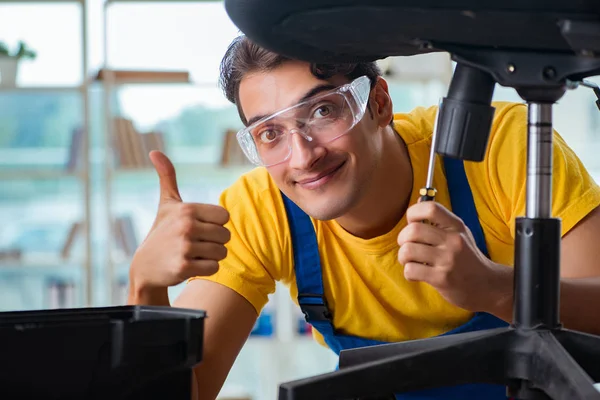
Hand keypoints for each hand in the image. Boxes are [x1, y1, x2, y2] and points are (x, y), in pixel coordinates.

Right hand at [129, 151, 230, 289]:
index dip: (216, 225)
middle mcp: (187, 226)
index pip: (225, 217)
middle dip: (215, 242)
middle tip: (196, 244)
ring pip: (222, 253)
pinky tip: (190, 266)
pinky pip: (214, 268)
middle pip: (226, 236)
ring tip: (193, 254)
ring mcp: (185, 247)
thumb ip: (167, 177)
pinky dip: (205, 269)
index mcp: (187, 209)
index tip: (200, 227)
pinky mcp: (184, 267)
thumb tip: (154, 152)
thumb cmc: (162, 232)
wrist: (145, 267)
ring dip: (211, 257)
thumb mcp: (167, 204)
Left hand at [396, 201, 509, 311]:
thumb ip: (439, 221)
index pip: (431, 208)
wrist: (487, 286)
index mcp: (456, 226)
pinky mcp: (441, 278)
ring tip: (411, 261)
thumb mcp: (459, 234)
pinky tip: (417, 274)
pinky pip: (411, 270)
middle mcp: (453, 240)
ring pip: (408, 250)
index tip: (412, 223)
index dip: (413, 213)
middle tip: (407, 246)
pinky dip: (408, 273)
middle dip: (402, 239)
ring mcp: (448, 260)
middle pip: (413, 230)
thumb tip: (418, 201)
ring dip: (403, 257)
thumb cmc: (467, 258)